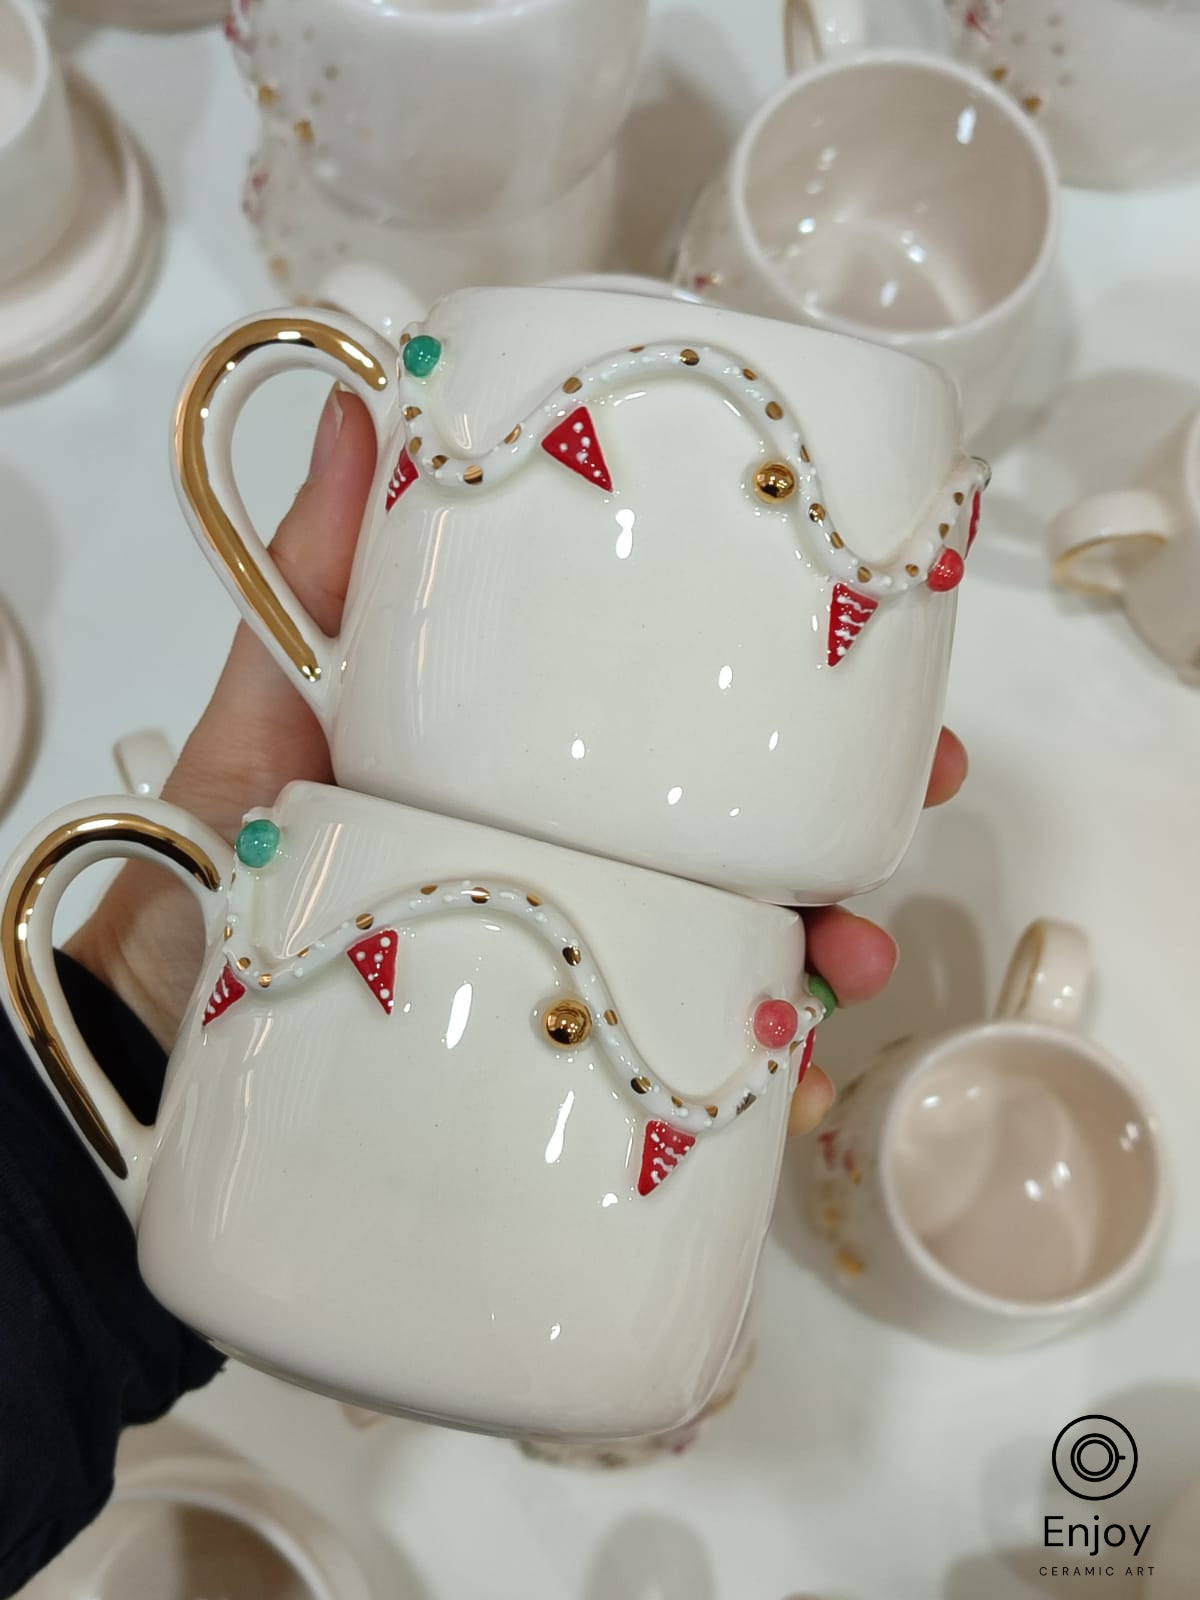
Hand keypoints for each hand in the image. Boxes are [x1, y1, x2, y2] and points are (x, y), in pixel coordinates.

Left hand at [67, 391, 966, 1134]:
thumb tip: (369, 393)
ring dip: (828, 953)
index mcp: (536, 774)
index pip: (688, 725)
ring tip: (852, 961)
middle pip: (750, 838)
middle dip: (853, 817)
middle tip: (919, 799)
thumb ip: (318, 571)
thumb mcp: (268, 703)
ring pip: (745, 958)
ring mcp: (577, 970)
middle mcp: (576, 867)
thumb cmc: (212, 863)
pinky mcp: (564, 1074)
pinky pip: (681, 1080)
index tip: (881, 659)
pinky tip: (787, 1092)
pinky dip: (750, 1086)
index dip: (796, 692)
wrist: (149, 1037)